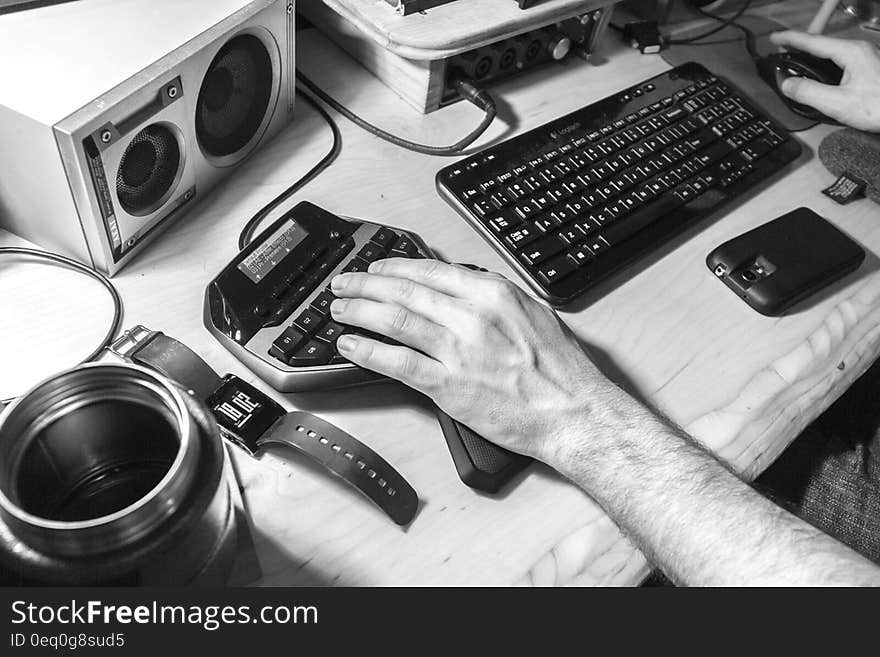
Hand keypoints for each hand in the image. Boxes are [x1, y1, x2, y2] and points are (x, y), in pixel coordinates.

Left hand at [328, 258, 634, 464]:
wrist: (573, 413)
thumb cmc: (559, 370)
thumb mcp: (531, 313)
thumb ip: (493, 298)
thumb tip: (459, 287)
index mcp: (494, 293)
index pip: (430, 271)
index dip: (395, 267)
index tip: (377, 268)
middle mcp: (473, 316)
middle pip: (404, 291)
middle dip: (366, 284)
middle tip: (344, 284)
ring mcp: (459, 351)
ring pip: (395, 320)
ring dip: (359, 312)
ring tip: (339, 309)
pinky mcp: (448, 386)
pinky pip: (398, 363)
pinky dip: (368, 351)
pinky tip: (350, 345)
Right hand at [769, 31, 879, 130]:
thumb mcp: (837, 103)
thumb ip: (808, 92)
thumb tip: (787, 83)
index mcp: (850, 53)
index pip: (812, 42)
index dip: (790, 40)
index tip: (774, 39)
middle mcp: (860, 51)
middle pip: (823, 44)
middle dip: (800, 47)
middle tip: (782, 51)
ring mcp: (867, 58)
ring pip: (833, 53)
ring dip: (813, 56)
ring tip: (797, 62)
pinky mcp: (871, 69)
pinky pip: (842, 61)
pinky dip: (826, 65)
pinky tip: (822, 75)